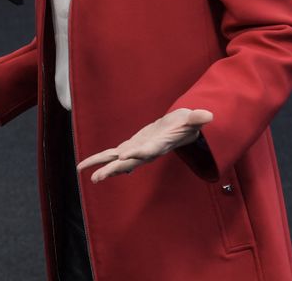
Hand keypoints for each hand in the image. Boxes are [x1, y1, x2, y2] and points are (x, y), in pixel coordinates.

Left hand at [77, 108, 213, 182]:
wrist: (179, 129)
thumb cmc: (186, 124)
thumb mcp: (192, 119)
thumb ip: (197, 119)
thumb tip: (208, 115)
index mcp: (159, 145)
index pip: (147, 151)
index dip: (137, 153)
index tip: (124, 156)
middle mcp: (145, 152)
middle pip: (127, 162)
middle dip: (112, 169)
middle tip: (96, 177)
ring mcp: (136, 150)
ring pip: (116, 160)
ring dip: (101, 166)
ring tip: (83, 170)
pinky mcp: (130, 146)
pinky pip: (112, 153)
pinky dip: (101, 157)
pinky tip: (86, 164)